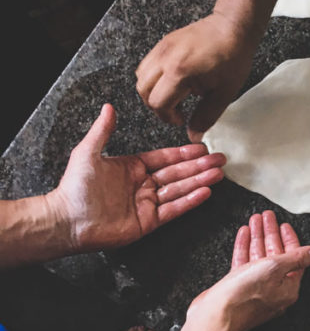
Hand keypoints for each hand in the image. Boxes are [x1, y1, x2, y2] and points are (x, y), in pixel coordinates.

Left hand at [48, 104, 225, 252]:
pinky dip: (190, 201)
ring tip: (218, 174)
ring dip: (199, 181)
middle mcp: (142, 185)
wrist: (68, 220)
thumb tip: (109, 108)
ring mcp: (147, 204)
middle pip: (177, 173)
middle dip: (199, 166)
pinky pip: (173, 209)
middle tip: (219, 160)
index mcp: (131, 168)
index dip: (183, 152)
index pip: (164, 158)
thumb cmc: (75, 188)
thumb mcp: (88, 153)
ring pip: (179, 190)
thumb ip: (102, 131)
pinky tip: (204, 192)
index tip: (202, 147)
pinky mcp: (148, 222)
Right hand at [135, 11, 255, 138]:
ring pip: (141, 77)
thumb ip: (206, 117)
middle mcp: (165, 58)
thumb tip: (194, 135)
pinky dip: (154, 77)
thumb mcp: (223, 93)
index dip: (168, 117)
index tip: (181, 119)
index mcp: (179, 71)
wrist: (233, 27)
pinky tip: (173, 81)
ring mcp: (162, 48)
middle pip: (144, 90)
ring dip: (153, 91)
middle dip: (157, 106)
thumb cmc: (232, 56)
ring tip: (175, 96)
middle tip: (177, 111)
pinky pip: (147, 64)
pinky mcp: (163, 43)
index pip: (158, 103)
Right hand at [188, 210, 309, 330]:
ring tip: (254, 220)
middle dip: (271, 234)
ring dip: (257, 237)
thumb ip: (296, 258)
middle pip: (275, 256)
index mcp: (287, 288)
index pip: (294, 258)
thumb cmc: (244, 295)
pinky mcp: (238, 288)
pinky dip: (244, 247)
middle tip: (267, 216)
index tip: (284, 224)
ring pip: (258, 258)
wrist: (215, 316)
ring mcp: (255, 289)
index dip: (289, 239)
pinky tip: (244, 233)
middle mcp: (273, 289)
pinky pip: (244, 264)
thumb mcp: (274, 268)